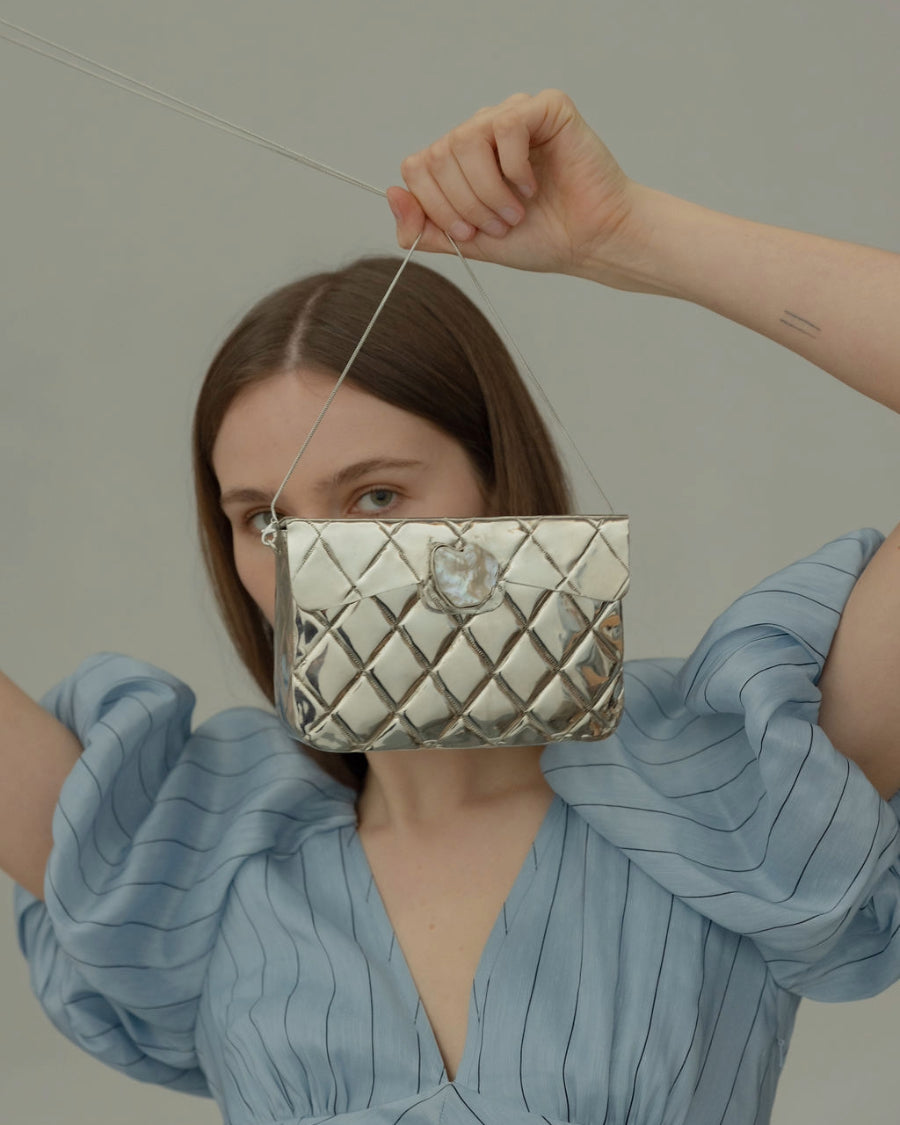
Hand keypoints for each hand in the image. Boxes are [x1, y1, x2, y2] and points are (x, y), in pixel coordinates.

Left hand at [388, 90, 644, 283]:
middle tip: (498, 226)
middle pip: (438, 154)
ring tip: (515, 211)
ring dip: (488, 189)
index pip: (417, 167)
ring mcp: (512, 115)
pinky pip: (506, 125)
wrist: (590, 242)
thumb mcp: (470, 242)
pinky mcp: (545, 107)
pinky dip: (514, 167)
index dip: (435, 206)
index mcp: (460, 160)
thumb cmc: (540, 238)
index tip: (469, 233)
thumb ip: (426, 227)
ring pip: (465, 139)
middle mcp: (482, 130)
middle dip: (464, 203)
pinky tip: (533, 185)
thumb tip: (390, 193)